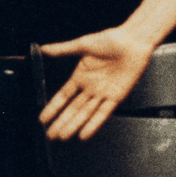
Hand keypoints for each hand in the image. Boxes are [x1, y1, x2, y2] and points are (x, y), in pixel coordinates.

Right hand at [38, 26, 154, 139]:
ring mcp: (103, 93)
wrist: (132, 41)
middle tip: (50, 135)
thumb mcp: (82, 45)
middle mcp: (90, 87)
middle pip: (73, 109)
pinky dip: (94, 124)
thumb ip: (62, 49)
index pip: (63, 96)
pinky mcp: (116, 96)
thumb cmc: (111, 40)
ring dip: (74, 125)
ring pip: (85, 113)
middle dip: (61, 122)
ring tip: (63, 136)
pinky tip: (84, 134)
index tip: (43, 119)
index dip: (53, 108)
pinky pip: (103, 113)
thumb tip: (43, 49)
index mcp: (81, 76)